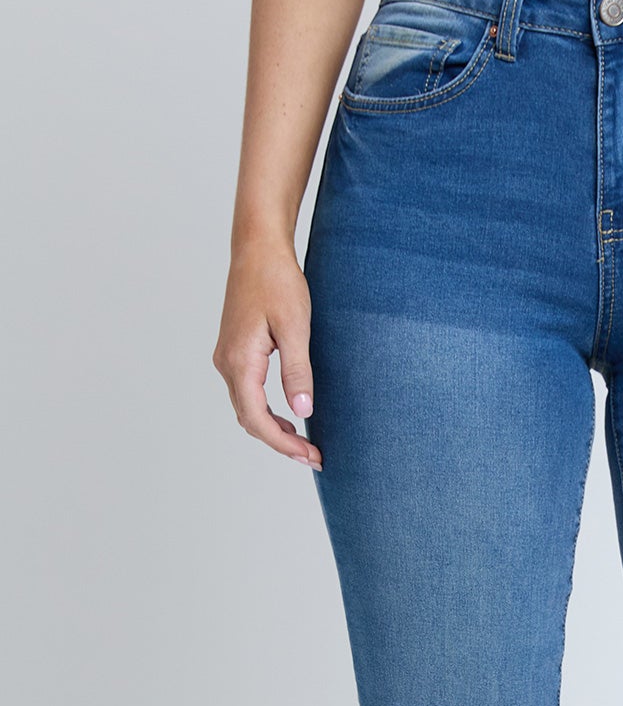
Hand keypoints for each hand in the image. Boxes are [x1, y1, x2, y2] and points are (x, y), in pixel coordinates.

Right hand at [213, 243, 322, 469]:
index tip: (311, 456)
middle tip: (313, 456)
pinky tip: (288, 416)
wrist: (258, 248)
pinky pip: (247, 393)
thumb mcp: (295, 327)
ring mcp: (227, 357)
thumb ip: (298, 371)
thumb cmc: (277, 281)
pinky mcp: (234, 352)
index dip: (284, 444)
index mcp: (240, 361)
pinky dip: (266, 412)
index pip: (258, 419)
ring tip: (304, 443)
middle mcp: (227, 363)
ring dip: (273, 429)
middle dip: (281, 442)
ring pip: (247, 408)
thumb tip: (303, 412)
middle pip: (249, 419)